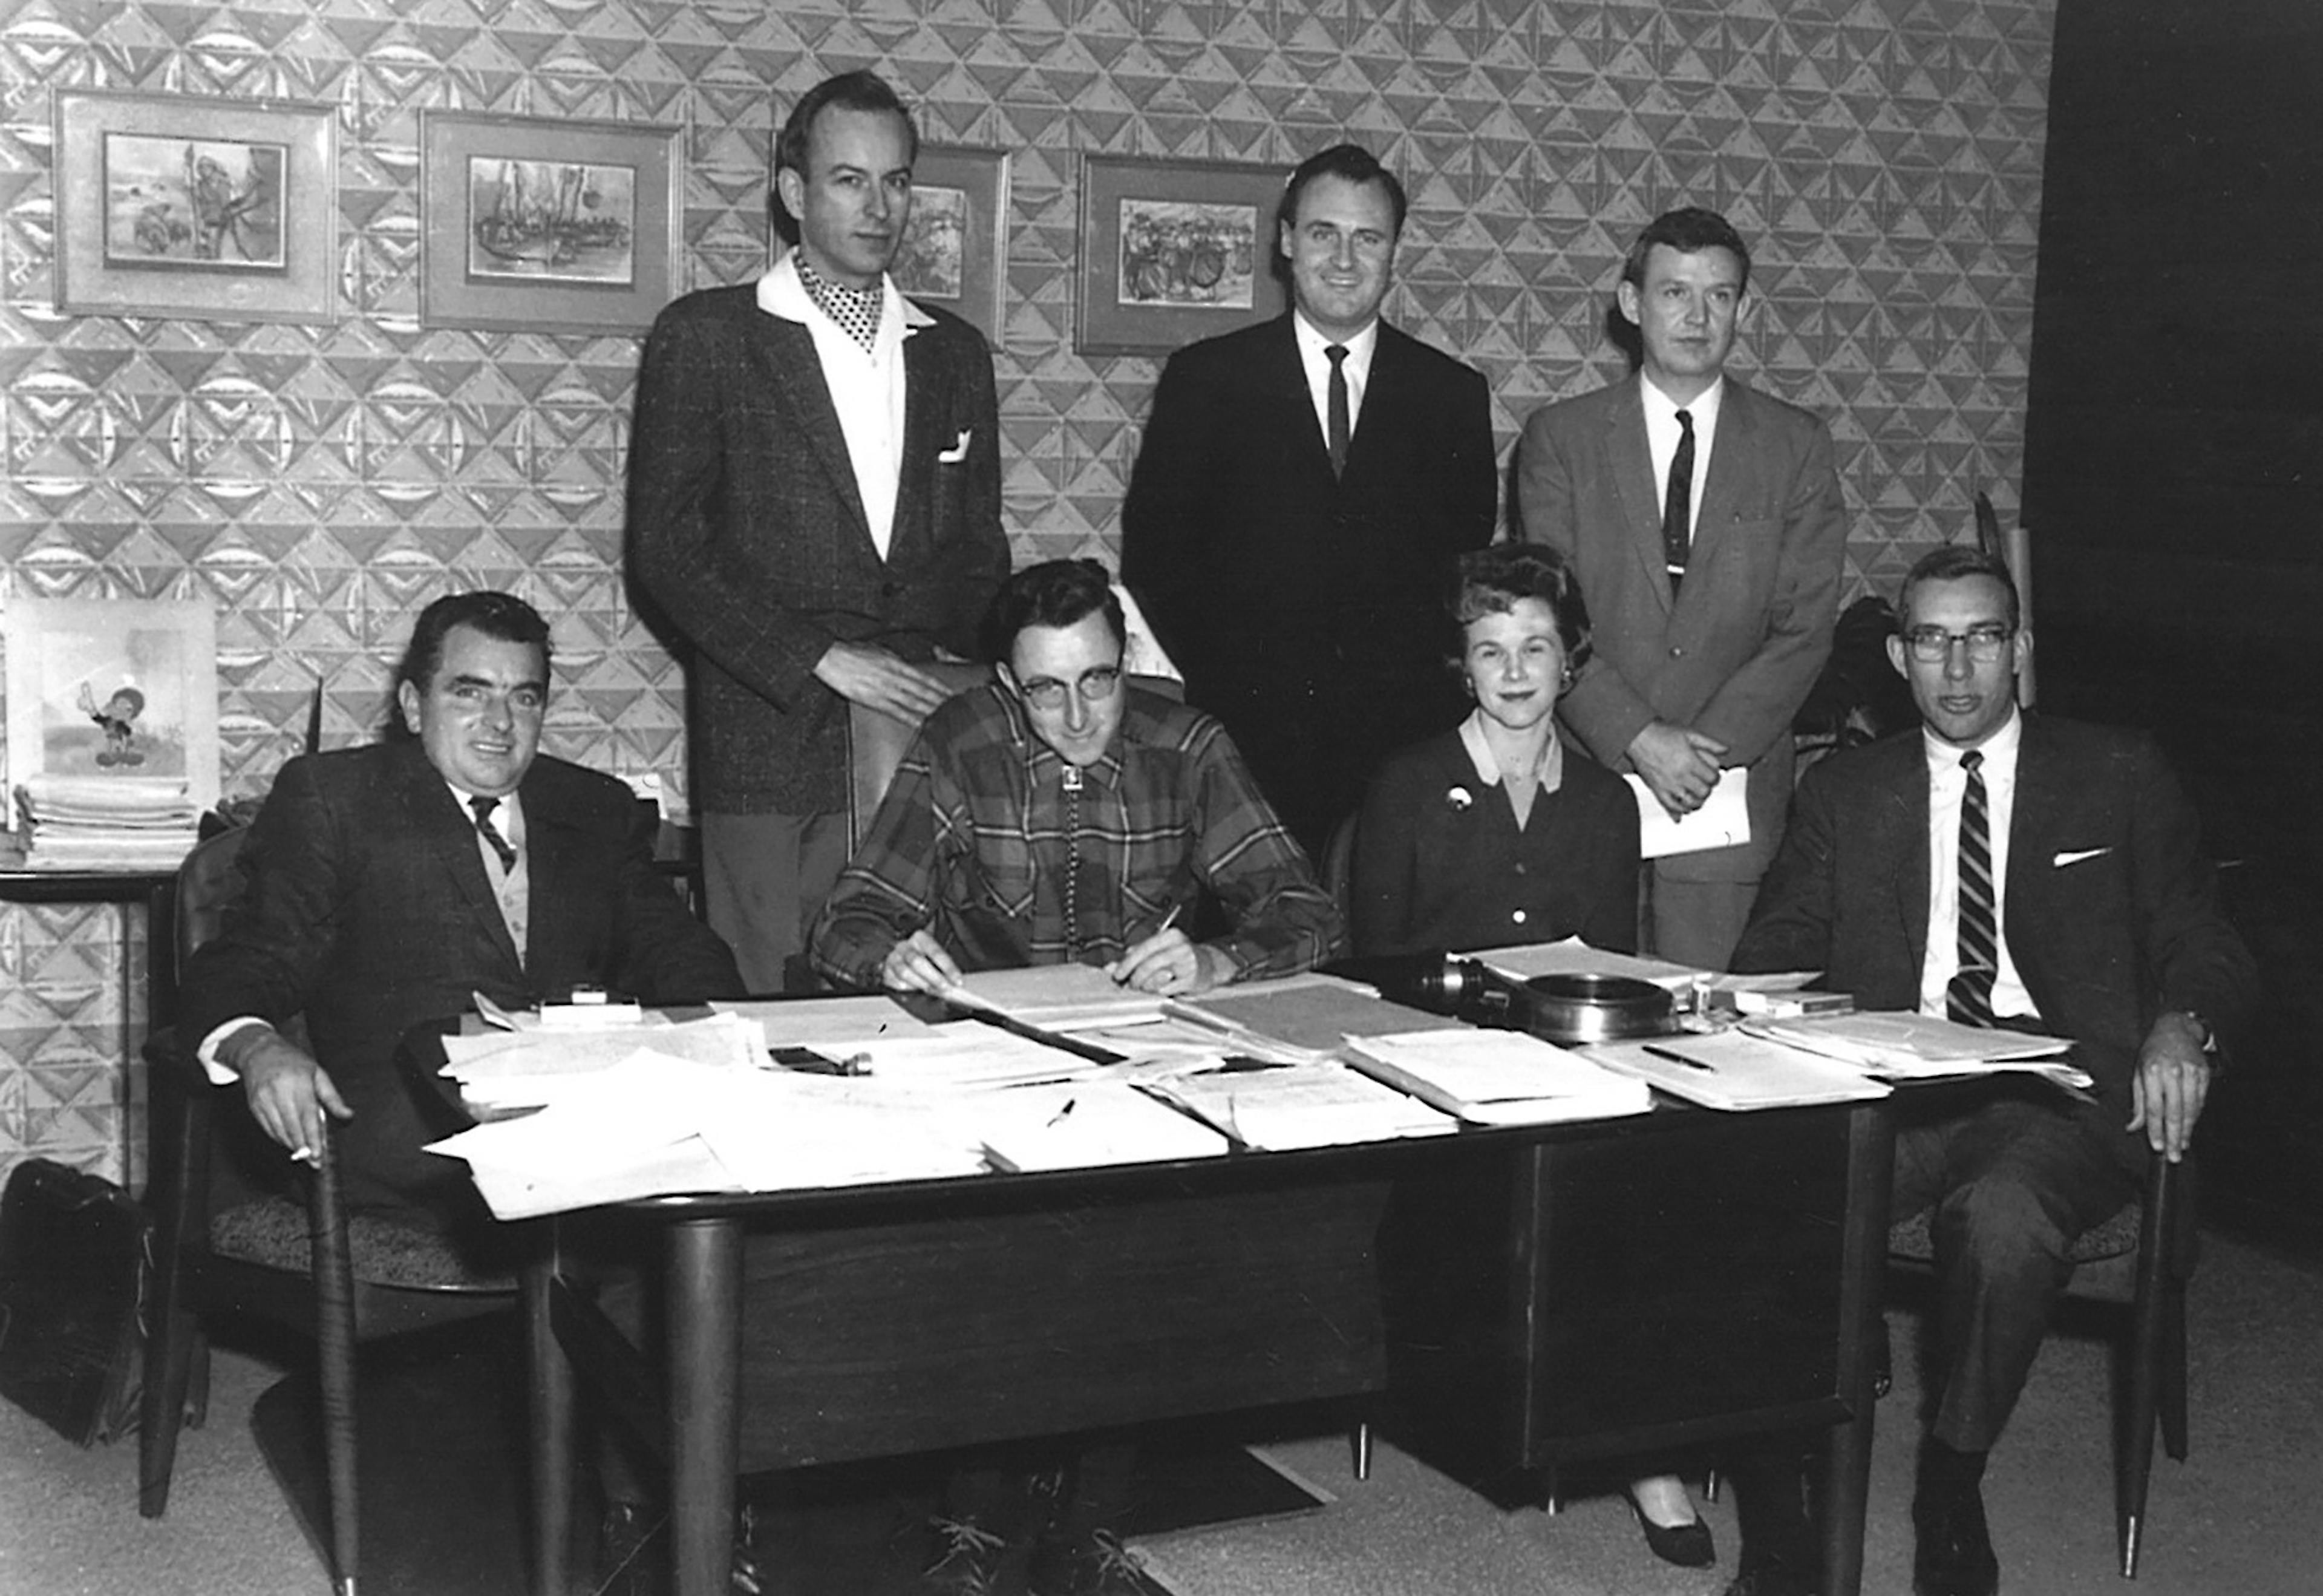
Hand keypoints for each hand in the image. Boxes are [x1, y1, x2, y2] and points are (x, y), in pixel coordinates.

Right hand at [232, 1028, 351, 1161]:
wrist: (260, 1053)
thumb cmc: (294, 1063)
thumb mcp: (319, 1074)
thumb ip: (333, 1098)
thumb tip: (347, 1116)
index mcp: (298, 1083)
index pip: (307, 1116)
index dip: (313, 1138)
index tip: (319, 1155)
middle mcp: (279, 1092)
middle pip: (292, 1127)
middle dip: (305, 1148)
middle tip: (316, 1163)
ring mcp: (264, 1100)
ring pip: (279, 1131)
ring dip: (293, 1146)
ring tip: (306, 1156)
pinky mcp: (254, 1107)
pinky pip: (269, 1129)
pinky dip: (280, 1138)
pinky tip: (291, 1143)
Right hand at [813, 643, 955, 724]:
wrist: (830, 657)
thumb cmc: (851, 652)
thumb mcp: (878, 650)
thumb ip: (894, 660)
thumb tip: (906, 666)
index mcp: (896, 663)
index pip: (924, 677)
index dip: (939, 687)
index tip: (952, 694)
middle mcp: (893, 676)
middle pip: (923, 691)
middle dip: (940, 701)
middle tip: (956, 710)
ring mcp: (884, 689)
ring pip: (913, 702)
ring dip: (930, 711)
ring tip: (945, 719)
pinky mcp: (873, 700)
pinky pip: (895, 711)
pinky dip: (910, 718)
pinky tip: (921, 724)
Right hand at [879, 929, 964, 996]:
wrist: (900, 959)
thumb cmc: (923, 958)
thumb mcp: (935, 958)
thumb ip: (944, 967)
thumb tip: (956, 982)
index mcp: (920, 938)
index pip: (935, 951)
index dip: (948, 967)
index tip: (957, 980)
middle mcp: (904, 946)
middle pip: (917, 961)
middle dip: (933, 977)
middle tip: (945, 988)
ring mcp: (893, 958)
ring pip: (904, 972)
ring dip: (920, 983)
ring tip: (931, 990)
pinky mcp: (885, 970)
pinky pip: (893, 981)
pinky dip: (904, 986)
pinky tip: (912, 989)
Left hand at [1105, 930, 1227, 995]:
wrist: (1210, 965)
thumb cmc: (1181, 957)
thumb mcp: (1160, 950)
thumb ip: (1137, 955)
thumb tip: (1112, 966)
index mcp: (1170, 935)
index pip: (1142, 949)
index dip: (1127, 963)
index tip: (1117, 974)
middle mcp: (1180, 947)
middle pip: (1148, 964)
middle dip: (1134, 978)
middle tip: (1130, 985)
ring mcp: (1187, 963)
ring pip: (1155, 978)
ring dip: (1145, 986)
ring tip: (1145, 987)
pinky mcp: (1192, 979)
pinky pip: (1166, 989)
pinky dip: (1159, 992)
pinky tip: (1160, 989)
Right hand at [1626, 722, 1727, 816]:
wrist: (1638, 737)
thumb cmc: (1661, 734)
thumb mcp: (1689, 733)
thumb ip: (1709, 743)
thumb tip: (1725, 750)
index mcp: (1690, 762)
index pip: (1711, 778)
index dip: (1715, 777)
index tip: (1712, 776)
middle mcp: (1680, 775)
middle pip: (1703, 792)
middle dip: (1707, 789)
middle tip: (1704, 785)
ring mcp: (1668, 785)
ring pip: (1689, 803)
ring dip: (1696, 802)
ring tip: (1696, 797)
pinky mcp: (1657, 790)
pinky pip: (1670, 807)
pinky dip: (1679, 811)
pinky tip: (1683, 810)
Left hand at [2127, 1011, 2213, 1162]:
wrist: (2175, 1029)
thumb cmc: (2152, 1052)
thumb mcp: (2138, 1073)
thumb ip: (2137, 1102)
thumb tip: (2133, 1127)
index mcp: (2151, 1072)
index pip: (2154, 1108)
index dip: (2156, 1130)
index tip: (2157, 1146)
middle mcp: (2171, 1072)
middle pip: (2174, 1112)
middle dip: (2174, 1137)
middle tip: (2173, 1156)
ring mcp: (2190, 1073)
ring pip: (2190, 1109)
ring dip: (2186, 1131)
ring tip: (2182, 1146)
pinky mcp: (2204, 1074)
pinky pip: (2200, 1101)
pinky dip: (2195, 1117)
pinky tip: (2190, 1127)